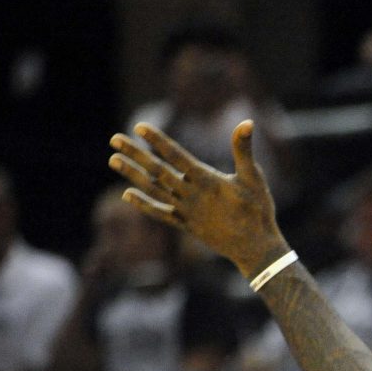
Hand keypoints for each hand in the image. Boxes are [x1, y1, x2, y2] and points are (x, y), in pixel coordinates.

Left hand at [109, 122, 287, 280]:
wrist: (256, 249)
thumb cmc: (258, 211)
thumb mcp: (253, 178)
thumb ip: (244, 150)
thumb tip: (248, 122)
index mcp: (208, 181)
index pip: (177, 156)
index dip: (157, 141)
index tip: (139, 127)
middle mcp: (192, 195)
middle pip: (158, 171)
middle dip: (135, 154)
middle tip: (114, 139)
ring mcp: (187, 212)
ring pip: (154, 190)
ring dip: (132, 175)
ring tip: (113, 160)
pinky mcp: (187, 226)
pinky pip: (160, 214)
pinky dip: (144, 204)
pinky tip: (127, 194)